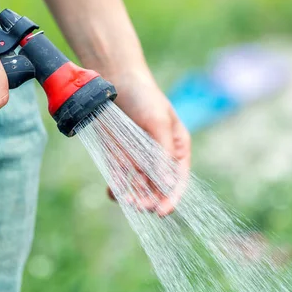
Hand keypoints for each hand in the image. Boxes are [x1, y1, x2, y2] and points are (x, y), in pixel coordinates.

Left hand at [107, 68, 190, 215]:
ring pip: (138, 186)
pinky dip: (117, 187)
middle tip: (141, 206)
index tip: (163, 212)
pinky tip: (113, 192)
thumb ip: (162, 153)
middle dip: (151, 199)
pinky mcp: (119, 155)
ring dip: (134, 197)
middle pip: (158, 187)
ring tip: (126, 202)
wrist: (116, 80)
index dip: (172, 197)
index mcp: (176, 148)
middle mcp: (159, 157)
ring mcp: (138, 157)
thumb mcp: (158, 122)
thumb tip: (167, 184)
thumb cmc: (145, 97)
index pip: (178, 179)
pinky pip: (120, 177)